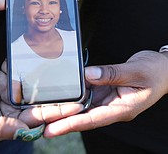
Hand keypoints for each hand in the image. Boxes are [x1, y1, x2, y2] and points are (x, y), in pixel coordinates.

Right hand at [0, 60, 82, 140]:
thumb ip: (2, 128)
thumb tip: (28, 132)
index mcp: (9, 121)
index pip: (40, 117)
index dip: (59, 112)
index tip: (77, 105)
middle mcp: (12, 108)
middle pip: (41, 103)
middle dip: (60, 98)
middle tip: (79, 90)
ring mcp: (9, 93)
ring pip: (34, 88)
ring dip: (49, 84)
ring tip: (66, 77)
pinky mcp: (4, 79)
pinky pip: (21, 75)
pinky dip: (32, 70)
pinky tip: (44, 64)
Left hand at [44, 50, 167, 136]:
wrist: (162, 68)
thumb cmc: (154, 71)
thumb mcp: (135, 71)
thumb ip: (111, 74)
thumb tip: (87, 75)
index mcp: (123, 108)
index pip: (93, 120)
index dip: (72, 125)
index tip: (52, 130)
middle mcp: (113, 106)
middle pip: (85, 115)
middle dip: (64, 119)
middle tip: (42, 124)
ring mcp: (109, 98)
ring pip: (85, 105)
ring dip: (68, 107)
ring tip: (48, 110)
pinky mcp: (107, 89)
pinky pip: (90, 92)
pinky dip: (77, 93)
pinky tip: (65, 92)